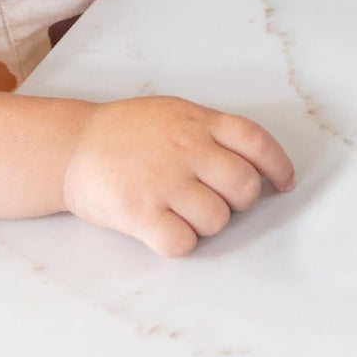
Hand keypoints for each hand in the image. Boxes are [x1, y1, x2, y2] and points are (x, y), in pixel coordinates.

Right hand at [61, 96, 295, 257]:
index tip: (284, 183)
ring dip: (207, 223)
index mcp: (197, 122)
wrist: (72, 147)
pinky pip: (184, 243)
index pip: (256, 141)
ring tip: (181, 211)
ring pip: (218, 219)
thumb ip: (210, 132)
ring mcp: (164, 181)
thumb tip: (255, 161)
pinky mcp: (141, 212)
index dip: (278, 165)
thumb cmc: (127, 133)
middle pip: (244, 186)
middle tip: (219, 199)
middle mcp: (186, 149)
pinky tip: (163, 227)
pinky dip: (180, 241)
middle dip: (240, 200)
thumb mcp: (173, 113)